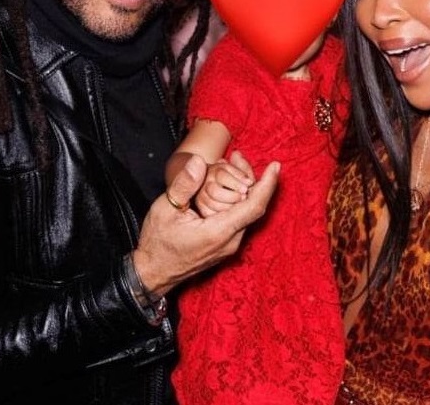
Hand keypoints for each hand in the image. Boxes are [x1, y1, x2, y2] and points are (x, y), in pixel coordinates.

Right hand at [132, 154, 279, 296]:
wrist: (153, 273)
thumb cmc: (157, 243)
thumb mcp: (165, 209)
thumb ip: (184, 185)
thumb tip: (199, 162)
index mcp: (219, 232)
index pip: (254, 207)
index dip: (267, 185)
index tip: (276, 166)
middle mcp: (231, 241)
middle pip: (252, 205)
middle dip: (251, 178)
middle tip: (239, 156)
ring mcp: (229, 245)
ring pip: (246, 212)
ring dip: (244, 189)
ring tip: (232, 165)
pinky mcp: (225, 245)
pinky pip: (238, 219)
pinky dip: (236, 200)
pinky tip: (226, 186)